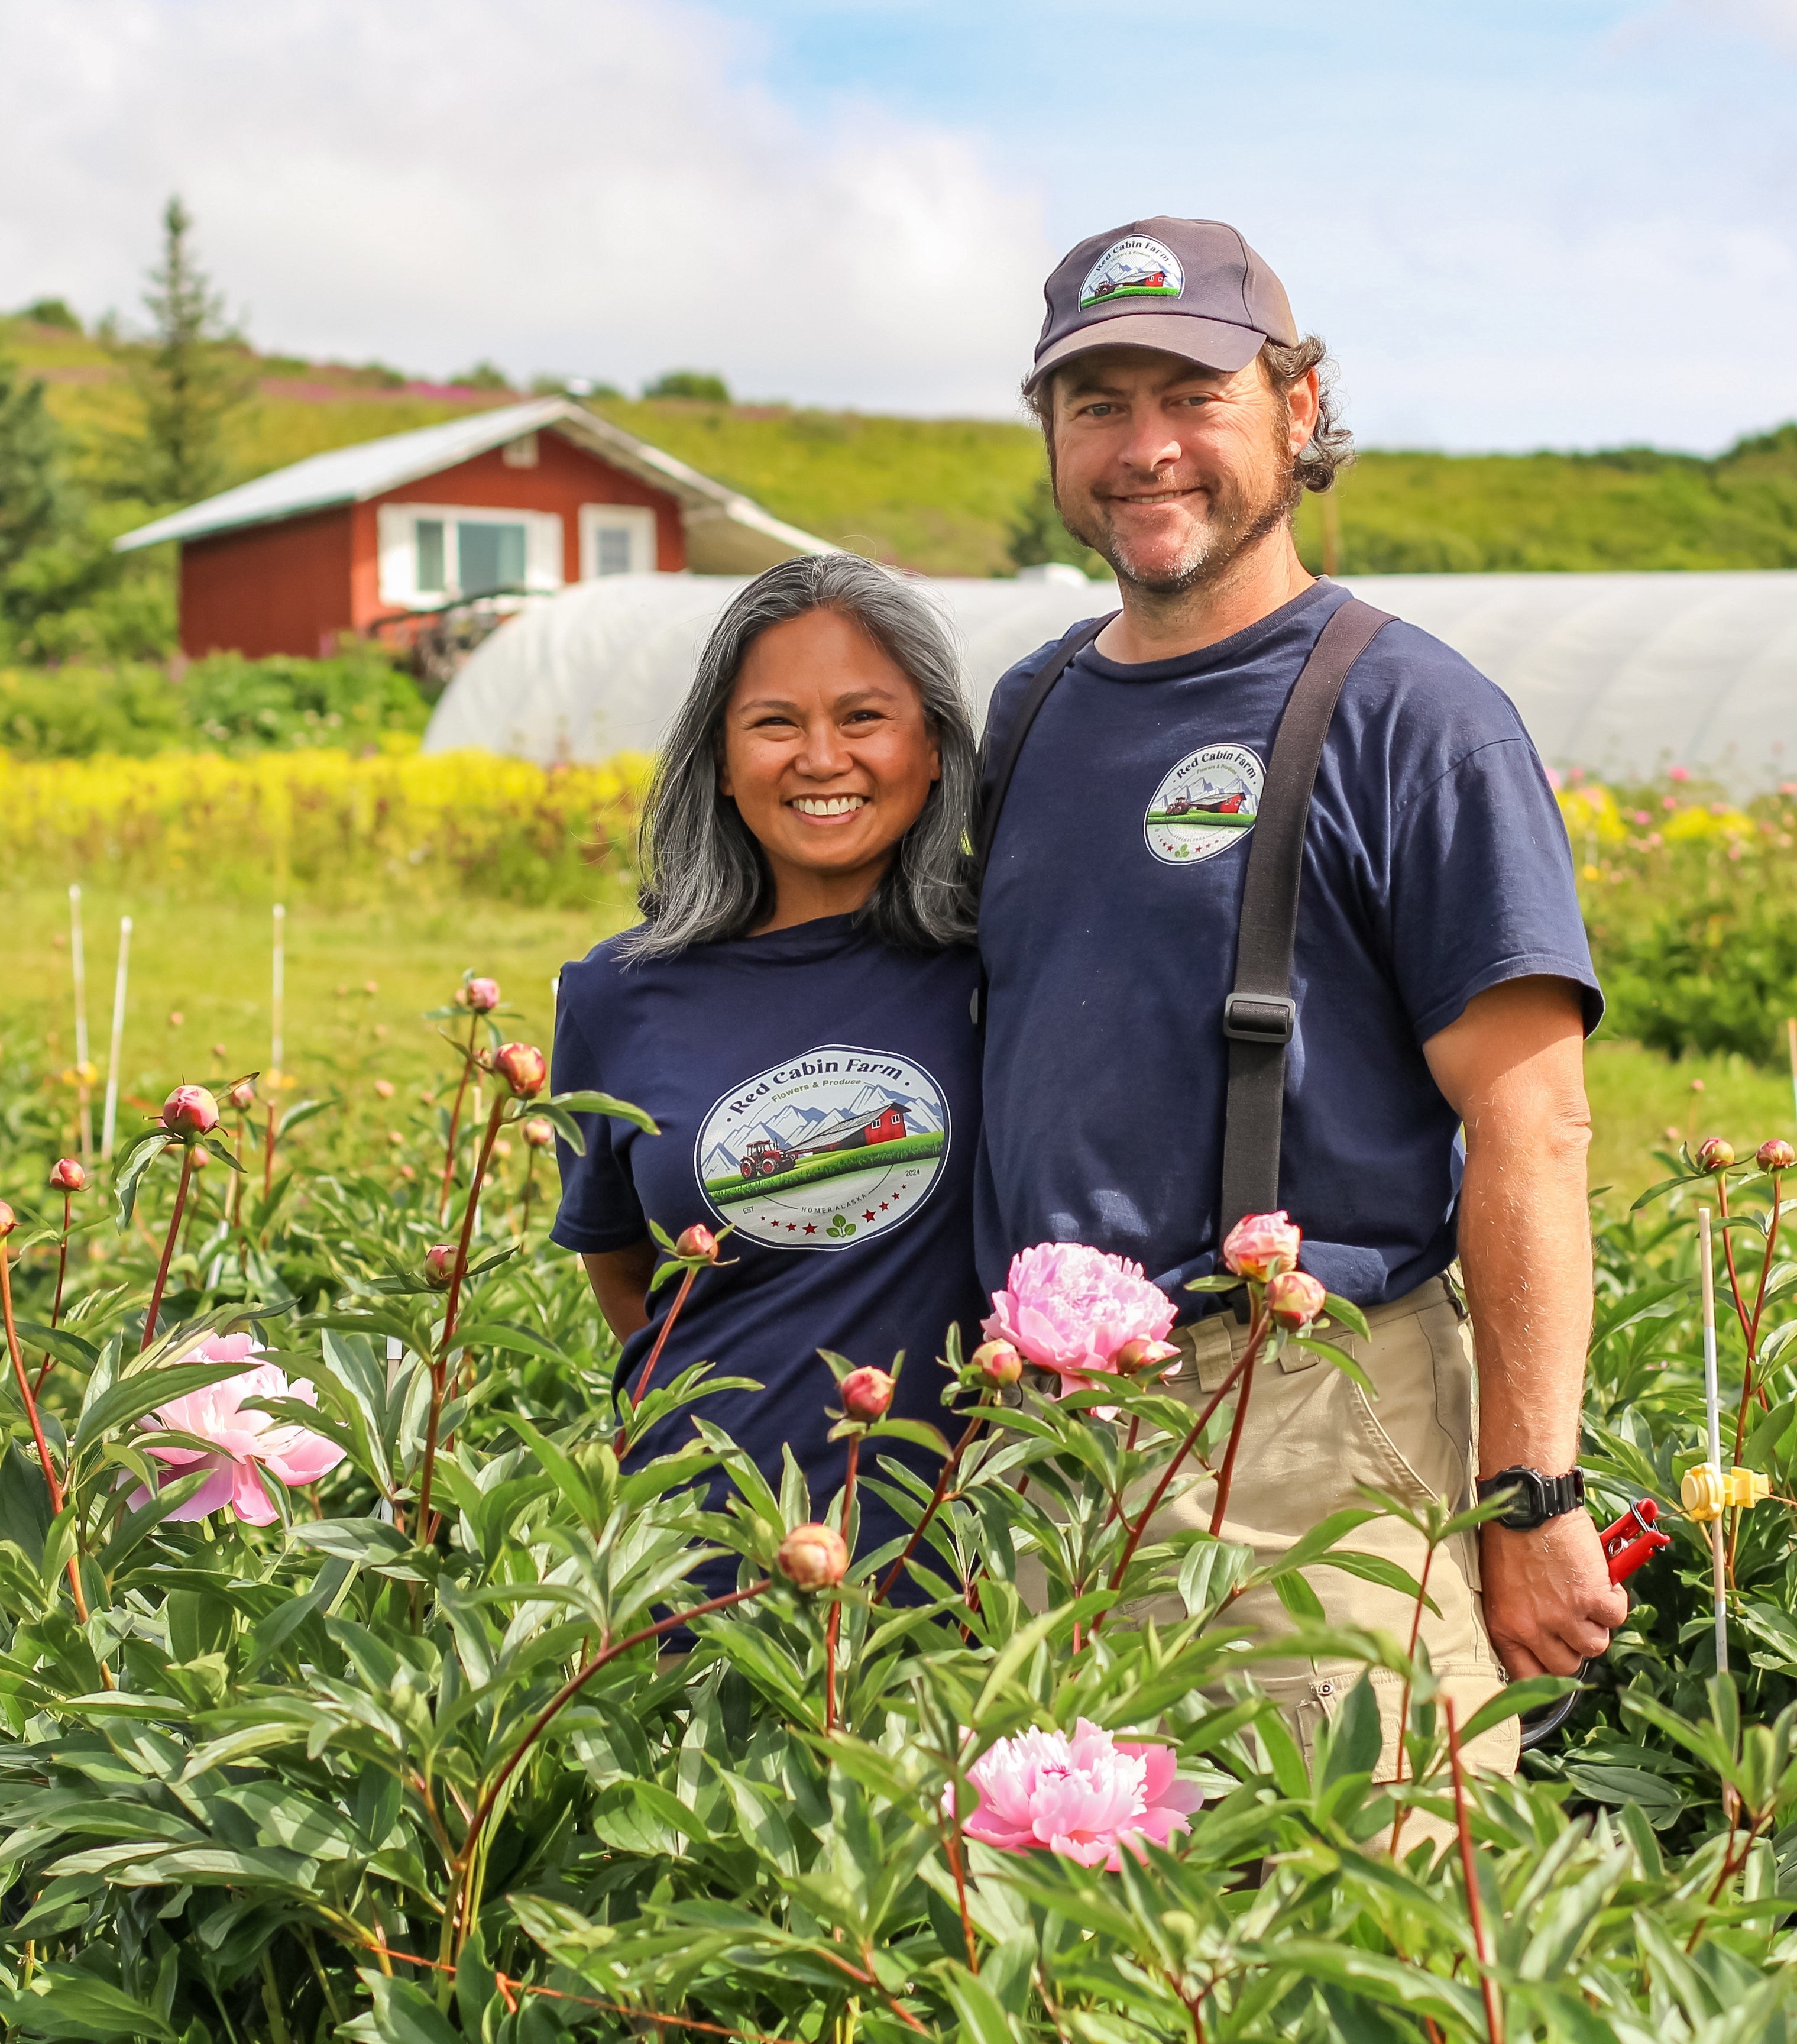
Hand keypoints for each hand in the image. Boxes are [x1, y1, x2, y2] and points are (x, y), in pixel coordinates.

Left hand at [1479, 1512, 1627, 1677]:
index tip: (1555, 1662)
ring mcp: (1564, 1615)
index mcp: (1505, 1626)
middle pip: (1567, 1665)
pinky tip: (1602, 1580)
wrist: (1527, 1503)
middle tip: (1576, 1618)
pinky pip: (1616, 1617)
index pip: (1527, 1676)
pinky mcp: (1592, 1598)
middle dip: (1575, 1644)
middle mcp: (1533, 1627)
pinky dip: (1614, 1599)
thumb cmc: (1511, 1536)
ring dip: (1596, 1623)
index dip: (1545, 1673)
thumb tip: (1545, 1639)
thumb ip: (1519, 1616)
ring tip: (1587, 1593)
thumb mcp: (1500, 1584)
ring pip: (1595, 1645)